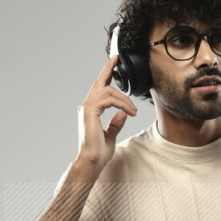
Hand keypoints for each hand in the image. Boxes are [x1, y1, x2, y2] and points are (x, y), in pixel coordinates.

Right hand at [76, 54, 137, 174]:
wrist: (92, 161)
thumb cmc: (99, 153)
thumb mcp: (110, 136)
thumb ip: (116, 123)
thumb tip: (123, 113)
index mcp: (90, 111)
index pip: (99, 89)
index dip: (106, 76)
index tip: (113, 65)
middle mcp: (86, 106)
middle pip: (100, 83)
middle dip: (108, 69)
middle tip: (116, 59)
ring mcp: (86, 107)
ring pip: (109, 91)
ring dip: (125, 100)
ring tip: (133, 111)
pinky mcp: (89, 110)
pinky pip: (109, 99)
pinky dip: (122, 104)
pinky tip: (129, 112)